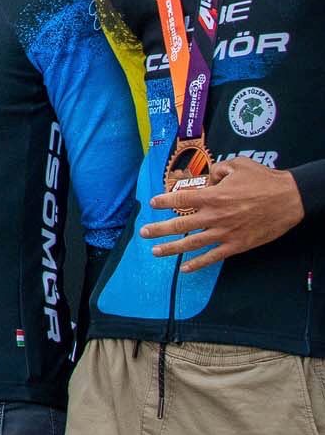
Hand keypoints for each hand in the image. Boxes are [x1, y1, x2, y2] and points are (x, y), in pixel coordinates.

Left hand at [140, 156, 303, 271]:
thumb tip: (207, 179)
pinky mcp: (237, 245)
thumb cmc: (263, 180)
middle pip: (180, 224)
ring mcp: (225, 233)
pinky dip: (198, 264)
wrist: (289, 200)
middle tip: (143, 233)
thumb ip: (217, 171)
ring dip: (172, 248)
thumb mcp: (237, 165)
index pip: (180, 199)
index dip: (164, 201)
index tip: (152, 203)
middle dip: (159, 229)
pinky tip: (185, 269)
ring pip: (192, 244)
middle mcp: (214, 216)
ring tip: (155, 252)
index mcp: (212, 196)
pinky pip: (213, 257)